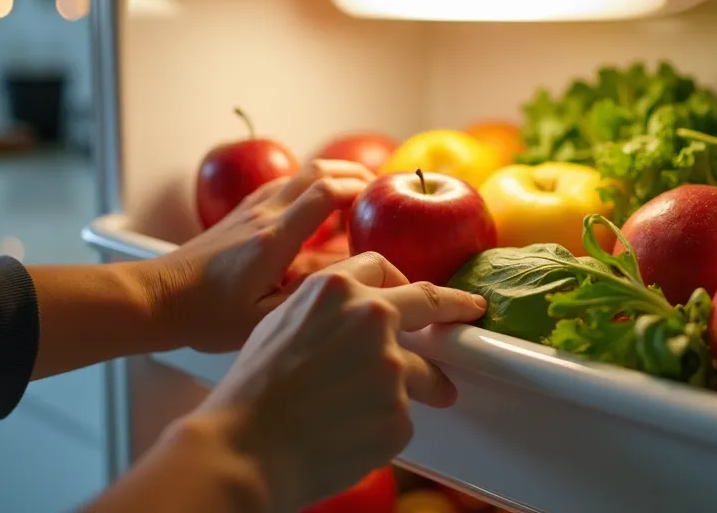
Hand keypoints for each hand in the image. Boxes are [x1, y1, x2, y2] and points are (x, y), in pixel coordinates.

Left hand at [142, 159, 374, 352]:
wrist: (157, 299)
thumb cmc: (208, 316)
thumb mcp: (266, 316)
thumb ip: (310, 291)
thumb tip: (347, 269)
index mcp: (275, 238)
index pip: (326, 194)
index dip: (361, 190)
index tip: (384, 198)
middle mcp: (263, 214)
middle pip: (317, 171)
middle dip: (355, 173)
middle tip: (382, 187)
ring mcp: (249, 210)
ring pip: (299, 174)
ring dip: (333, 175)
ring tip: (359, 190)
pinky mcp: (238, 215)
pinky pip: (282, 186)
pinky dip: (309, 185)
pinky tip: (316, 203)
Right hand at [188, 252, 486, 511]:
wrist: (245, 448)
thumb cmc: (251, 392)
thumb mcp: (279, 324)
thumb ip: (325, 311)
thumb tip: (349, 318)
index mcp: (337, 288)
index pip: (385, 269)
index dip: (401, 284)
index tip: (418, 292)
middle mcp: (372, 318)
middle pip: (429, 301)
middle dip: (456, 306)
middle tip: (471, 312)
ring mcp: (390, 366)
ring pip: (420, 373)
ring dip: (426, 384)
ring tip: (422, 398)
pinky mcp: (399, 413)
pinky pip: (401, 417)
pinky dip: (383, 426)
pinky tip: (351, 436)